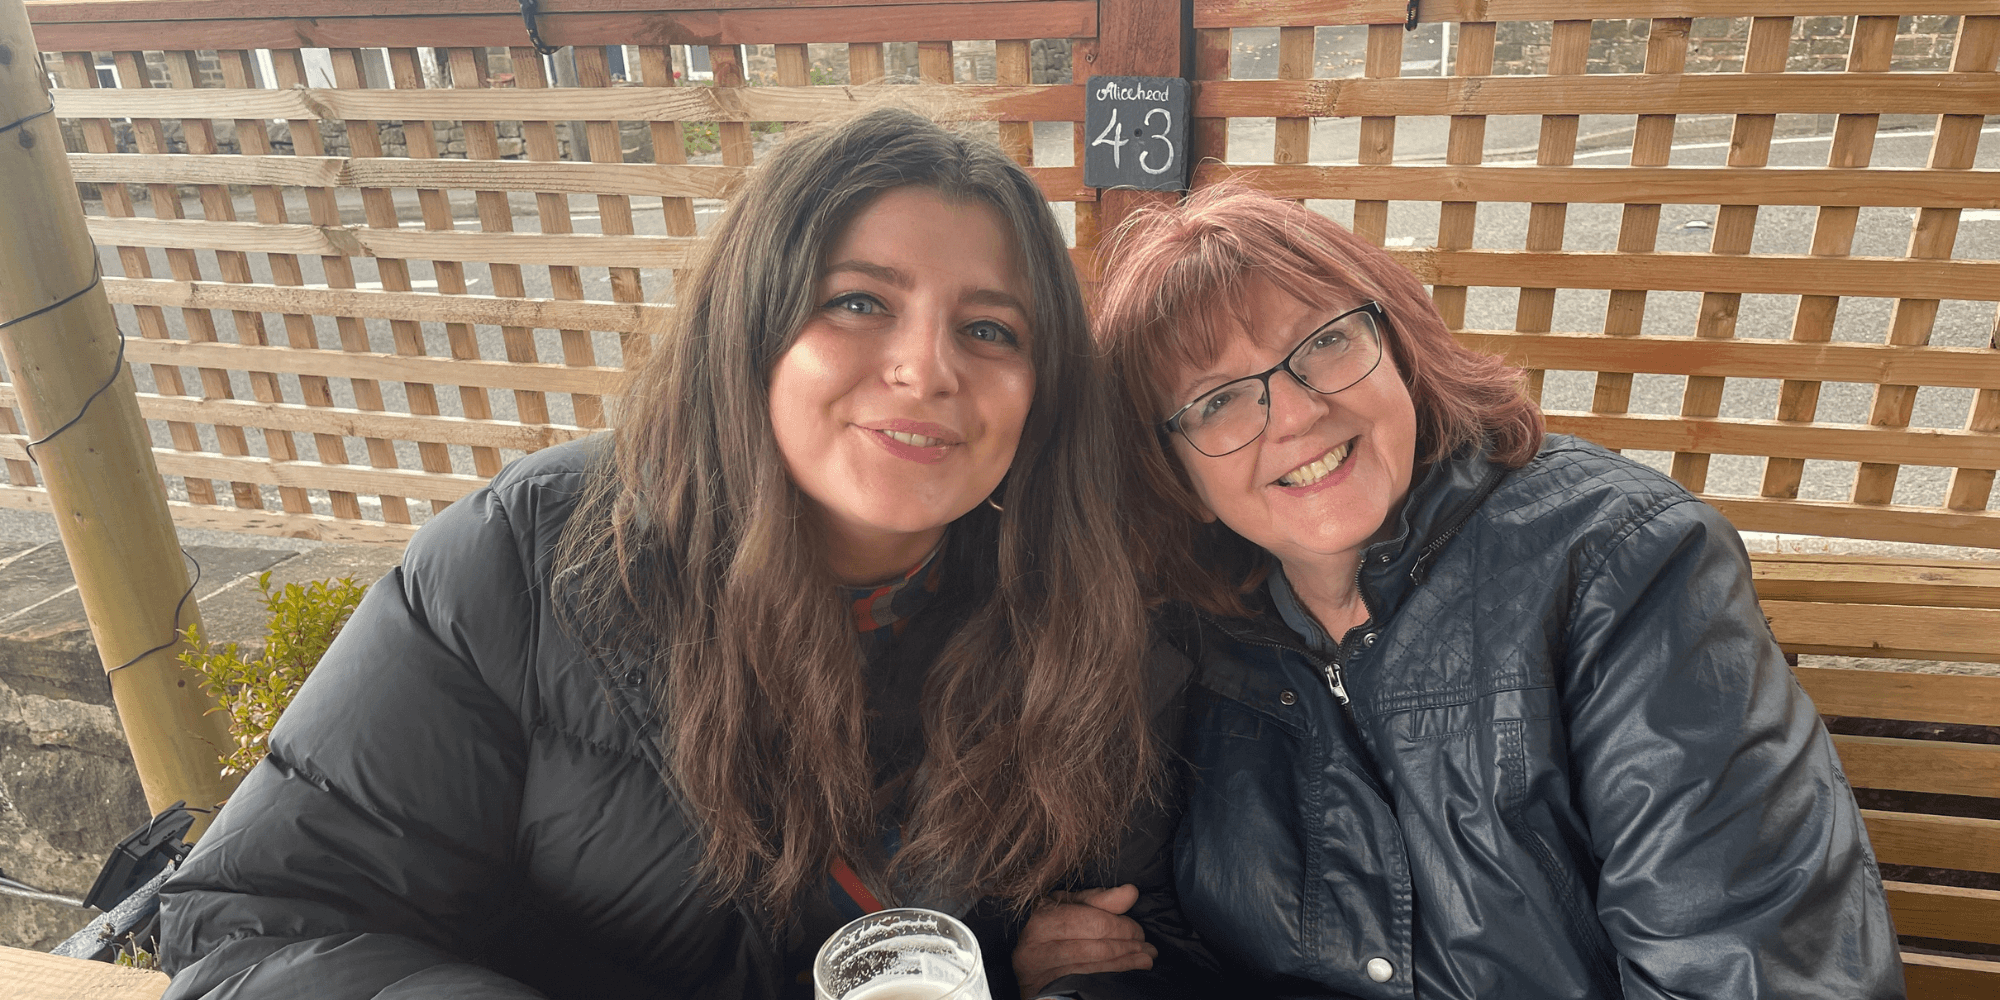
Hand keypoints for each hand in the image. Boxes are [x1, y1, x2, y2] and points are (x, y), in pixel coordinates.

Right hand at [1011, 884, 1156, 998]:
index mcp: (1042, 920)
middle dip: (1126, 946)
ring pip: (1093, 968)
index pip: (1091, 922)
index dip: (1121, 927)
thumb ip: (1100, 899)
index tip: (1139, 931)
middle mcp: (1036, 948)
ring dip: (1126, 964)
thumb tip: (1131, 892)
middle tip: (1147, 947)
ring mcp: (1043, 975)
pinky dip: (1113, 976)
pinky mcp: (1050, 991)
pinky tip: (1131, 972)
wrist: (1031, 963)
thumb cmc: (1052, 928)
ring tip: (1147, 959)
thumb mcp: (1069, 907)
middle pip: (1094, 947)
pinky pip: (1089, 983)